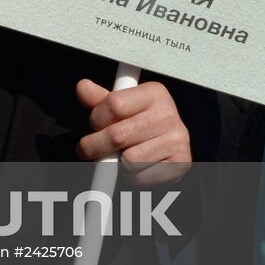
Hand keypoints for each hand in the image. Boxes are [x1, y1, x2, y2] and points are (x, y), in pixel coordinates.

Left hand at [75, 79, 190, 184]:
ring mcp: (178, 139)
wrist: (166, 146)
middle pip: (117, 135)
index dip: (96, 118)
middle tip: (87, 149)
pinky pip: (142, 177)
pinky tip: (137, 167)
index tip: (93, 125)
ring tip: (120, 155)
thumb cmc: (137, 122)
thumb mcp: (118, 105)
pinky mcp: (181, 163)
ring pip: (129, 159)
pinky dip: (132, 177)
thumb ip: (98, 99)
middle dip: (94, 146)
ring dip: (116, 163)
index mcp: (154, 92)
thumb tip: (83, 87)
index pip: (114, 104)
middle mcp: (169, 114)